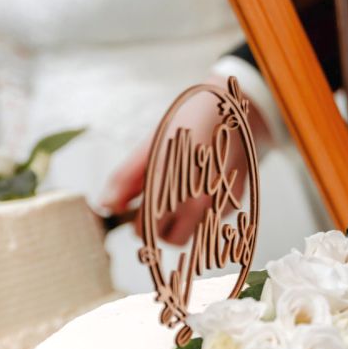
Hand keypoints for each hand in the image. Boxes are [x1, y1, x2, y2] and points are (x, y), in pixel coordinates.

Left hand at [101, 75, 260, 245]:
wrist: (239, 108)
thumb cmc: (191, 122)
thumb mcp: (152, 143)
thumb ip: (125, 178)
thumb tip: (108, 206)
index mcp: (170, 181)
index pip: (145, 229)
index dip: (137, 223)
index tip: (137, 211)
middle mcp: (197, 197)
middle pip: (168, 239)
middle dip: (159, 227)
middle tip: (157, 205)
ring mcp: (218, 201)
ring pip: (192, 237)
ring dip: (181, 226)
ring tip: (179, 200)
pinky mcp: (234, 202)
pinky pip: (211, 222)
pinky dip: (202, 214)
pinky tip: (202, 189)